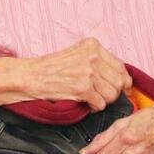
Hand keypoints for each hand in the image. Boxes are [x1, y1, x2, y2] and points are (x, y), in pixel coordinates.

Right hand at [0, 38, 129, 110]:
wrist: (30, 76)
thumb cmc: (51, 68)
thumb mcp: (76, 55)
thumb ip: (98, 61)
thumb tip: (123, 78)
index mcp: (93, 45)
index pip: (121, 66)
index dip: (123, 81)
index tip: (122, 89)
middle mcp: (93, 56)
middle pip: (119, 81)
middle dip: (113, 93)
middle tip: (103, 97)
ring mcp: (88, 71)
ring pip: (111, 94)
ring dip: (103, 101)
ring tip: (91, 99)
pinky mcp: (82, 87)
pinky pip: (100, 104)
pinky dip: (94, 107)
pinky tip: (85, 103)